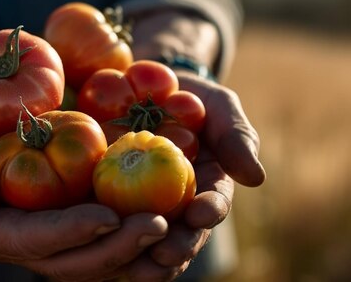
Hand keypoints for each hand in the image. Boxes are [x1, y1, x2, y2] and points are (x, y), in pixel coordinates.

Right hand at [0, 82, 171, 280]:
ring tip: (177, 222)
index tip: (108, 215)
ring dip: (137, 246)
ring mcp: (53, 224)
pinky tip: (175, 210)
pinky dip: (141, 227)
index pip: (29, 242)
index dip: (69, 235)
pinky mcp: (75, 206)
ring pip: (99, 254)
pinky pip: (111, 228)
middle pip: (73, 260)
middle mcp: (23, 236)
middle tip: (160, 224)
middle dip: (116, 249)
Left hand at [125, 10, 264, 278]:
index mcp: (205, 188)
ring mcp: (140, 205)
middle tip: (164, 253)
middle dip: (175, 248)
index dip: (209, 212)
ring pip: (144, 240)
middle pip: (179, 234)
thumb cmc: (189, 97)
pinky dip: (103, 236)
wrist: (144, 87)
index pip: (212, 205)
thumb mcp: (218, 106)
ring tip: (133, 266)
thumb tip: (255, 178)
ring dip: (141, 256)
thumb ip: (236, 136)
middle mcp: (176, 205)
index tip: (201, 213)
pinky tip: (95, 243)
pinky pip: (106, 223)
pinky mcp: (107, 200)